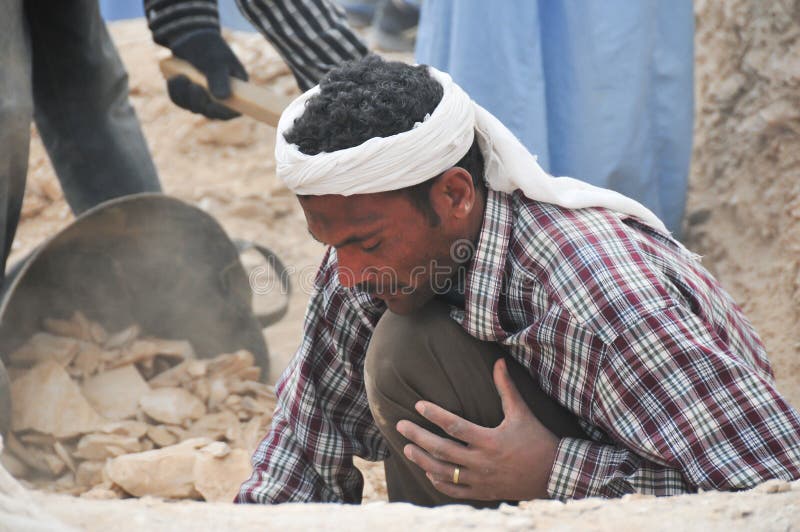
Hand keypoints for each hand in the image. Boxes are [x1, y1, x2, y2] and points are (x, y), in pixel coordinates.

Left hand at [167, 30, 247, 119]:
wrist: (190, 36)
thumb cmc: (209, 47)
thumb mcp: (216, 60)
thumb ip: (219, 78)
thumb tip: (222, 98)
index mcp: (235, 90)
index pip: (233, 111)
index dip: (223, 113)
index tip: (211, 106)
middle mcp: (220, 97)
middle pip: (211, 113)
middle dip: (199, 102)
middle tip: (193, 87)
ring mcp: (204, 97)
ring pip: (193, 108)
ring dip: (185, 96)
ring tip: (181, 77)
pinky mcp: (188, 95)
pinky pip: (180, 101)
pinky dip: (176, 92)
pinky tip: (174, 78)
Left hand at [396, 359, 559, 500]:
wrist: (553, 474)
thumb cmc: (537, 440)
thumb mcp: (522, 412)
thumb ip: (506, 388)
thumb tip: (498, 361)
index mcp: (490, 440)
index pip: (454, 426)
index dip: (434, 415)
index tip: (418, 405)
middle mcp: (482, 462)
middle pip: (441, 449)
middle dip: (418, 436)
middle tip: (400, 426)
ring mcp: (480, 480)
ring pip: (443, 472)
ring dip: (422, 460)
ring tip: (407, 448)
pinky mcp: (483, 492)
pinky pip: (455, 490)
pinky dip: (439, 482)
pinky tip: (428, 472)